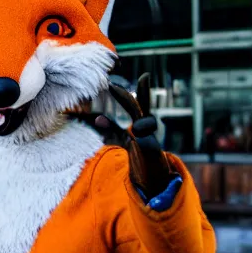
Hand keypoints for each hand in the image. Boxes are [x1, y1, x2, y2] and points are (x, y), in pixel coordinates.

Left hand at [102, 73, 174, 199]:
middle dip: (145, 92)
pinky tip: (139, 138)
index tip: (124, 81)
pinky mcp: (152, 151)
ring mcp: (152, 137)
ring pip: (149, 122)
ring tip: (135, 127)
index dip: (128, 93)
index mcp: (141, 122)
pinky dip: (143, 139)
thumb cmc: (139, 152)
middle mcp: (148, 127)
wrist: (153, 175)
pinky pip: (147, 142)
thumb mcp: (123, 139)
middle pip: (145, 106)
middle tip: (145, 77)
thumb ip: (112, 128)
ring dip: (140, 120)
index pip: (136, 103)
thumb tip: (97, 118)